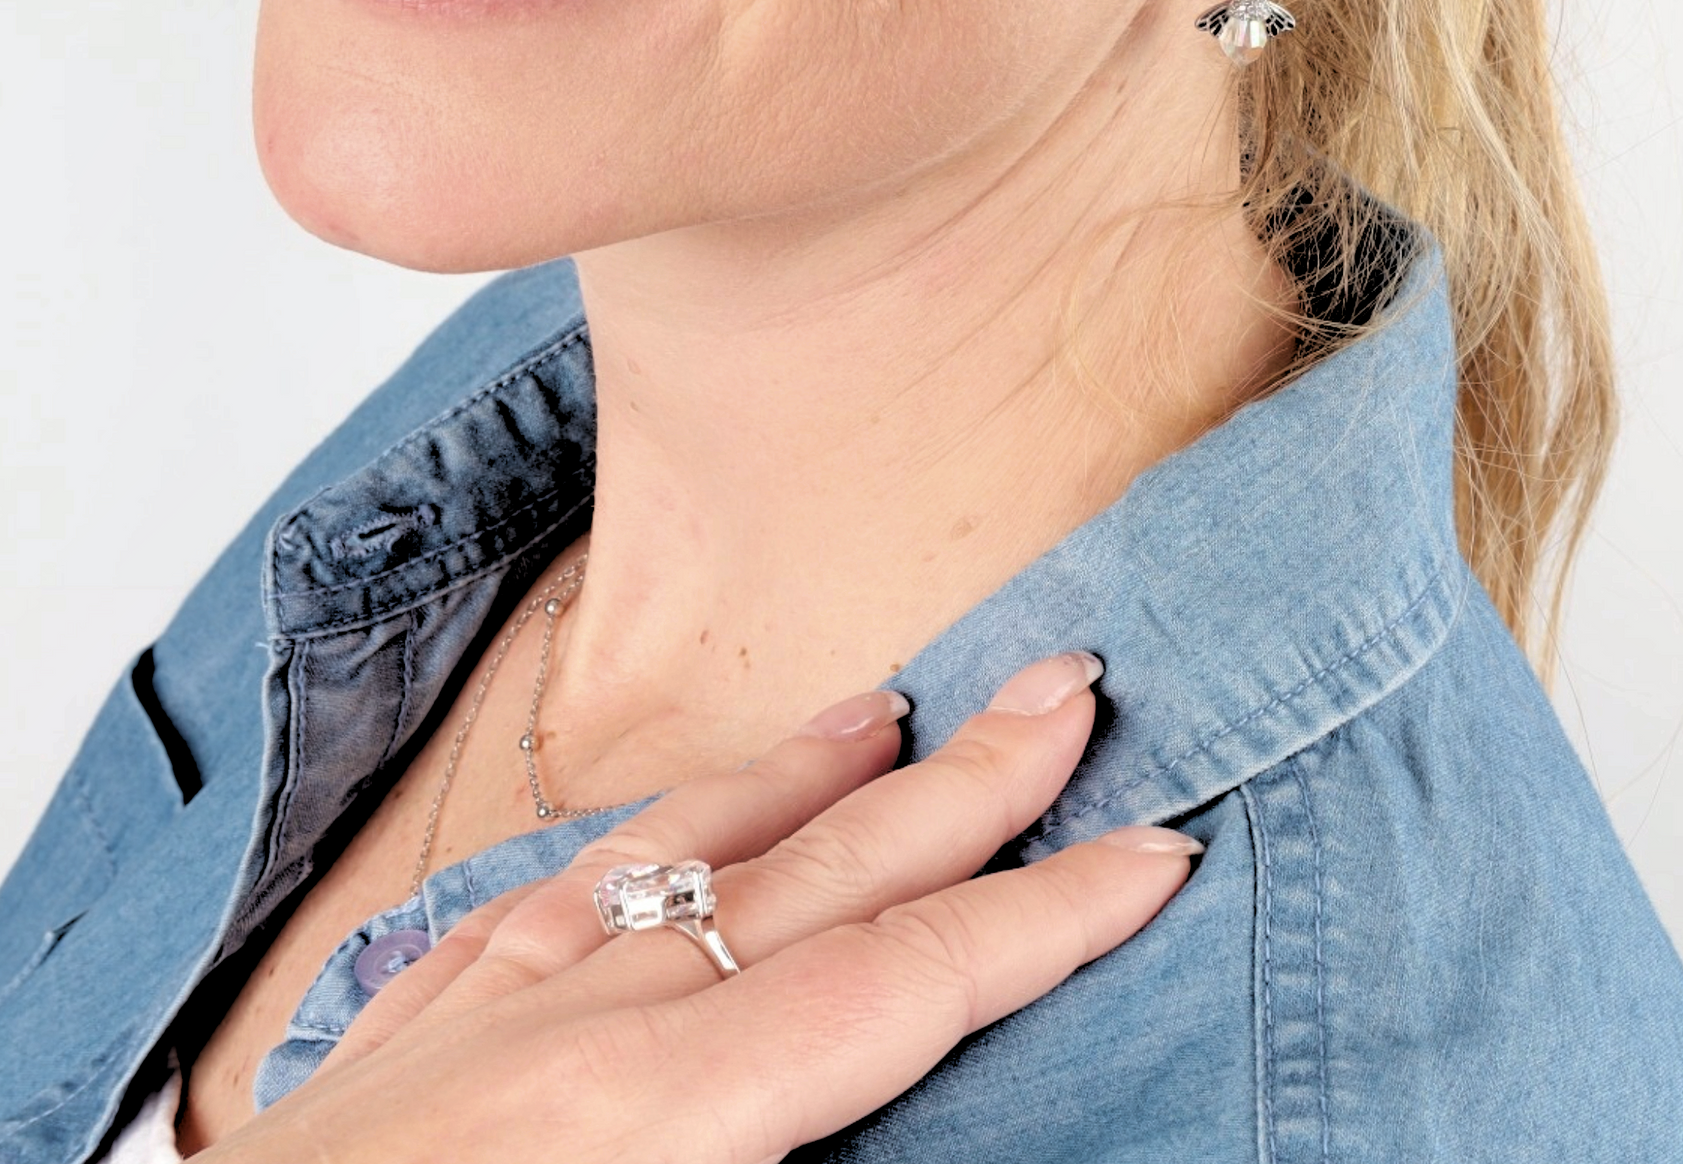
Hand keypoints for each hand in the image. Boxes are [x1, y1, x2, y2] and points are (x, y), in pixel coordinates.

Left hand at [199, 652, 1200, 1163]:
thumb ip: (813, 1163)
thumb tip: (908, 1103)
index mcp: (650, 1121)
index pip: (899, 985)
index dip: (1045, 918)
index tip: (1154, 850)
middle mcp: (579, 1031)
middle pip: (819, 872)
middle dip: (965, 781)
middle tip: (1069, 684)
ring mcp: (485, 1014)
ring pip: (683, 850)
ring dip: (806, 775)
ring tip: (894, 704)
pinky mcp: (410, 1033)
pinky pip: (553, 893)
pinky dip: (648, 834)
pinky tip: (684, 808)